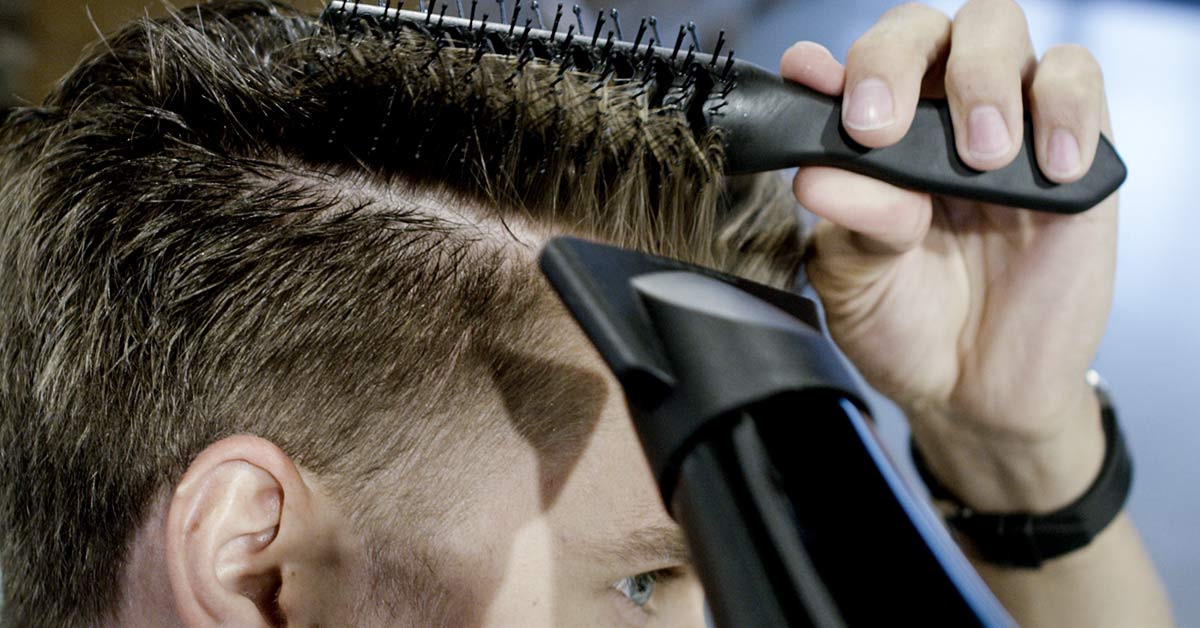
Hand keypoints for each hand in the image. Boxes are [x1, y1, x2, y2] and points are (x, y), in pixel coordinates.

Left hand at [781, 0, 1112, 511]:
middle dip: (893, 59)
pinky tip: (1046, 171)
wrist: (975, 391)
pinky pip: (1078, 83)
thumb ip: (847, 224)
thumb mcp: (856, 285)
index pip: (849, 69)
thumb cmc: (904, 325)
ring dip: (982, 80)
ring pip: (999, 30)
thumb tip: (818, 174)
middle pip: (921, 28)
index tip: (809, 81)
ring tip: (980, 159)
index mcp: (869, 139)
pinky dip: (1065, 110)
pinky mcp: (1073, 150)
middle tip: (878, 127)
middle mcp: (930, 116)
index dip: (829, 65)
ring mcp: (1004, 125)